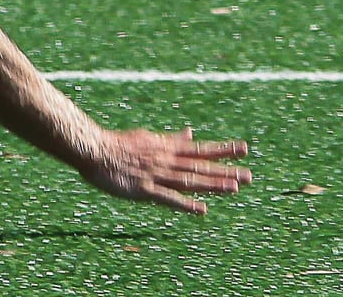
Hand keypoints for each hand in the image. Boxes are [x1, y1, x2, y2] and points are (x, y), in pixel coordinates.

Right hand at [78, 128, 250, 214]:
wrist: (92, 149)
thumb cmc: (118, 145)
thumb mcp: (149, 138)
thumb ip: (172, 140)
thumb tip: (191, 133)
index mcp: (166, 148)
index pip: (199, 149)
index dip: (222, 150)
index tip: (244, 149)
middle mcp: (165, 160)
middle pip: (199, 166)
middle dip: (225, 170)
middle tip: (250, 176)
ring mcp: (156, 175)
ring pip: (189, 180)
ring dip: (212, 184)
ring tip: (235, 188)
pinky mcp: (144, 189)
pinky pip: (168, 198)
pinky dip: (186, 204)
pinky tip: (202, 210)